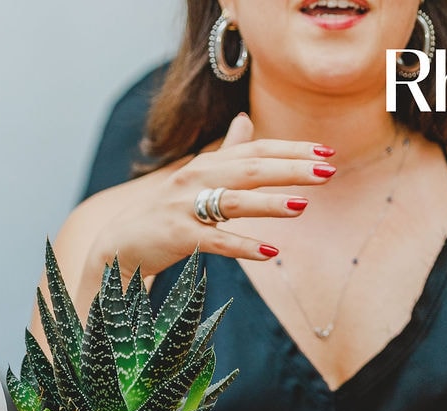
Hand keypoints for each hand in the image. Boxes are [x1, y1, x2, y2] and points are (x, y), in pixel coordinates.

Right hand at [85, 111, 332, 281]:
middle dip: (291, 169)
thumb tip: (246, 122)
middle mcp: (196, 178)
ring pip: (234, 201)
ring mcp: (185, 208)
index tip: (327, 153)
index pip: (256, 150)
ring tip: (303, 206)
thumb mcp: (196, 180)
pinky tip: (271, 252)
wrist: (119, 245)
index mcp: (207, 164)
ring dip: (270, 203)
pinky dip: (244, 247)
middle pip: (250, 168)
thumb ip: (225, 154)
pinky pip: (216, 241)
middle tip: (327, 172)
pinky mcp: (177, 237)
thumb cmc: (165, 215)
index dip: (292, 150)